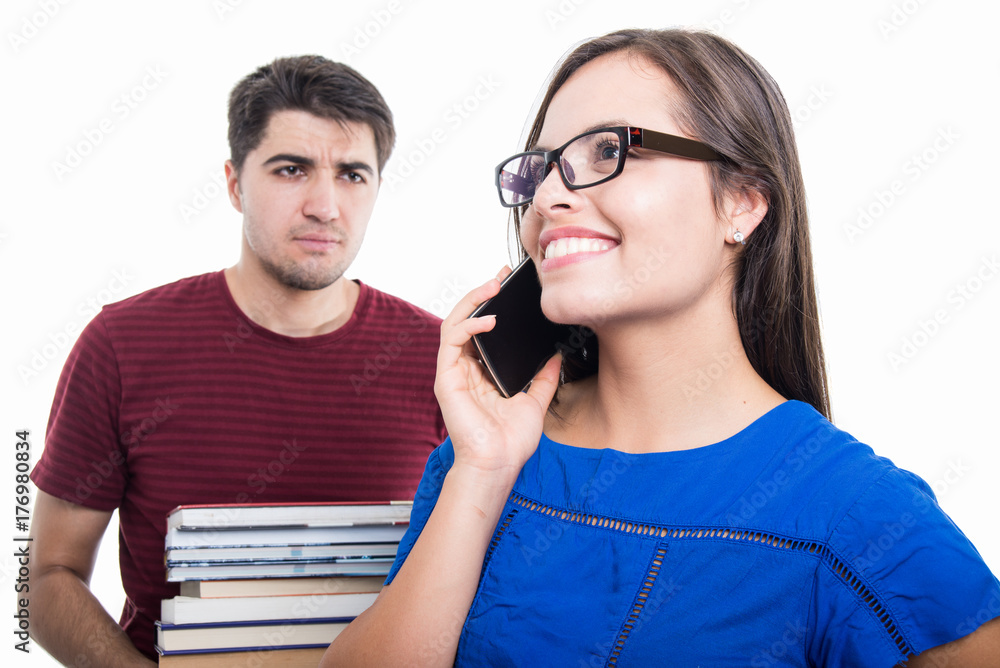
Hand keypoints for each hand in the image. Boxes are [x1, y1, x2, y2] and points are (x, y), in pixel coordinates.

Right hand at [434, 268, 561, 483]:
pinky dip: (468, 325)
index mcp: (481, 373)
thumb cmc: (511, 442)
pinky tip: (488, 319)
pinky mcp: (446, 378)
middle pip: (466, 320)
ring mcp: (453, 372)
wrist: (498, 464)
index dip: (492, 305)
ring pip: (454, 323)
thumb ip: (543, 378)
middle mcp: (464, 369)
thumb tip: (556, 355)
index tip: (510, 287)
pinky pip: (451, 340)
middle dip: (482, 294)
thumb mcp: (535, 402)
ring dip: (472, 301)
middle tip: (502, 276)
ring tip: (493, 287)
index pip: (481, 330)